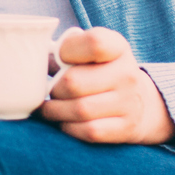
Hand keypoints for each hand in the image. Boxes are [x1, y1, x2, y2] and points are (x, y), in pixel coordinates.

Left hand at [40, 27, 174, 145]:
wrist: (142, 102)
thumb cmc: (101, 72)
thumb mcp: (91, 53)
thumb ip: (65, 50)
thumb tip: (32, 57)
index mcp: (118, 47)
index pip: (94, 43)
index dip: (67, 51)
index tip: (60, 58)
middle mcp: (128, 74)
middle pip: (74, 82)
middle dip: (54, 89)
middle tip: (50, 92)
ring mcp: (130, 102)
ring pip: (79, 110)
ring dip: (56, 112)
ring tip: (50, 109)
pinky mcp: (126, 128)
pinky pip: (89, 131)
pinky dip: (70, 128)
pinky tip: (66, 122)